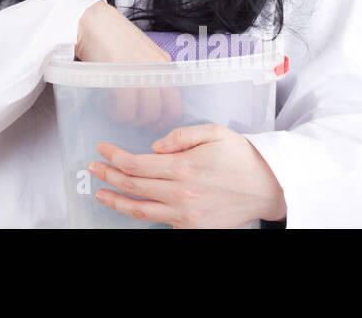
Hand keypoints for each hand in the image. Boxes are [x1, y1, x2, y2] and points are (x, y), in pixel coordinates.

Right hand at [75, 0, 180, 124]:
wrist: (92, 20)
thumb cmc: (112, 36)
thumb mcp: (140, 52)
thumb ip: (150, 72)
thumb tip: (151, 100)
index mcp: (164, 63)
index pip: (176, 103)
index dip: (165, 120)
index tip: (153, 125)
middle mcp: (157, 67)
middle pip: (162, 112)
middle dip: (147, 123)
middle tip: (132, 120)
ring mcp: (140, 70)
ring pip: (145, 112)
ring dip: (131, 118)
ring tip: (119, 112)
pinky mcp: (122, 73)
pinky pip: (126, 107)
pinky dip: (118, 112)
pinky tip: (110, 105)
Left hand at [88, 123, 286, 227]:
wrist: (269, 189)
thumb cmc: (242, 157)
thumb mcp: (214, 132)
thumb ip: (180, 136)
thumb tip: (154, 146)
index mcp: (183, 168)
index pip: (135, 164)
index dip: (114, 157)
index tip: (102, 149)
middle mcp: (181, 195)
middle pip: (133, 187)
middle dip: (108, 176)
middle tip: (92, 168)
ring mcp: (186, 215)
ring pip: (140, 211)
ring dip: (116, 201)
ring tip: (100, 193)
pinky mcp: (192, 228)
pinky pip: (160, 222)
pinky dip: (142, 214)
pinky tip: (132, 205)